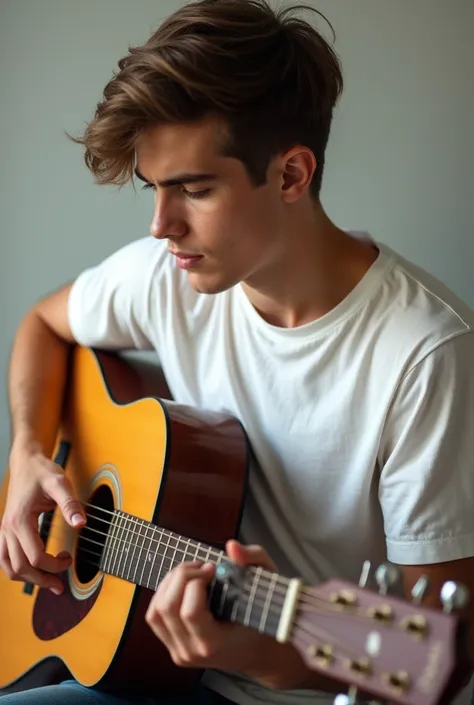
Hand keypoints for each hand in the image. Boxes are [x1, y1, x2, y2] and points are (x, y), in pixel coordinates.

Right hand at [0, 442, 85, 593]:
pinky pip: (5, 558)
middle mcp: (8, 528)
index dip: (54, 565)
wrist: (26, 462)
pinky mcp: (6, 530)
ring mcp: (4, 530)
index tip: (70, 559)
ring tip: (48, 583)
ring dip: (27, 579)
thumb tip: (81, 524)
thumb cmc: (42, 471)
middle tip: (60, 585)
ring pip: (8, 567)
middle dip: (41, 579)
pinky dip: (16, 569)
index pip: (35, 556)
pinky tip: (32, 571)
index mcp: (20, 520)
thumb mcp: (60, 484)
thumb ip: (70, 505)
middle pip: (20, 567)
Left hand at [145, 540, 279, 673]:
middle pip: (167, 608)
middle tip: (201, 568)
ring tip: (191, 574)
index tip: (212, 569)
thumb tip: (231, 547)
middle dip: (181, 576)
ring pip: (155, 612)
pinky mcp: (172, 646)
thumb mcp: (266, 580)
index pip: (189, 612)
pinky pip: (155, 617)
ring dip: (170, 583)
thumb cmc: (262, 614)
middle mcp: (191, 652)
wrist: (259, 650)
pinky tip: (183, 586)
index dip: (196, 582)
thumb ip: (253, 558)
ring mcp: (179, 652)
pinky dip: (164, 594)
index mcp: (214, 643)